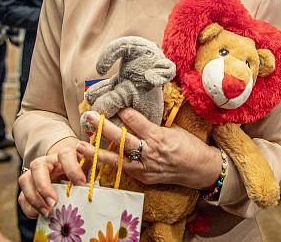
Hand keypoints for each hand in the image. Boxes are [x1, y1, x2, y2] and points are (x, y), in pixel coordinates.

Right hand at [17, 138, 85, 218]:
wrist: (68, 169)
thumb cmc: (81, 169)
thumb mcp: (89, 169)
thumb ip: (92, 176)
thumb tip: (91, 189)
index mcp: (64, 154)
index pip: (65, 154)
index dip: (73, 168)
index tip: (82, 183)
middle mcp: (47, 162)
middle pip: (37, 166)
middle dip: (44, 186)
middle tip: (54, 202)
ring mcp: (35, 174)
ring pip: (25, 180)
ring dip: (34, 198)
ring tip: (48, 212)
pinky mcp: (29, 188)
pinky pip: (22, 197)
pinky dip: (29, 208)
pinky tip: (40, 215)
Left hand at [76, 109, 221, 189]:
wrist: (201, 170)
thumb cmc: (190, 146)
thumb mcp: (174, 129)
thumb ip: (155, 124)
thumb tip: (137, 113)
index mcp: (158, 137)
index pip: (135, 121)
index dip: (122, 111)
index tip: (112, 104)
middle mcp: (149, 153)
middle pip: (122, 139)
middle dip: (103, 128)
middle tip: (89, 117)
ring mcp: (145, 168)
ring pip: (116, 159)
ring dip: (96, 153)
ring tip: (79, 146)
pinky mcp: (143, 178)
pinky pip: (124, 169)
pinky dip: (110, 163)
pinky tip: (95, 159)